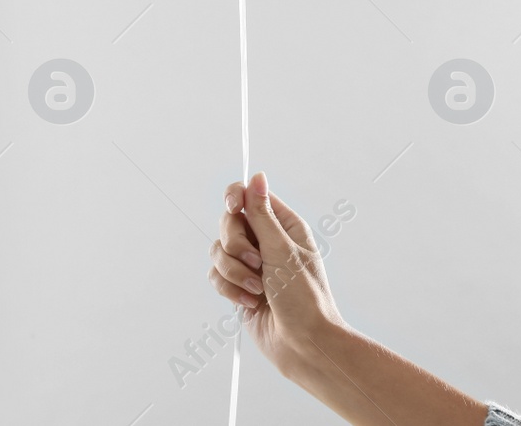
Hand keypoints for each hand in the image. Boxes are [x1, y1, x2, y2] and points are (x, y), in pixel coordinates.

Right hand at [207, 171, 343, 377]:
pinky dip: (230, 289)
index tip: (233, 208)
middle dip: (236, 245)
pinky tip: (250, 301)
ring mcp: (250, 264)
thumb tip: (256, 176)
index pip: (249, 196)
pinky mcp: (238, 286)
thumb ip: (262, 214)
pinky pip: (216, 275)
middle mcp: (265, 241)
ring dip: (234, 272)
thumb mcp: (282, 250)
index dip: (235, 197)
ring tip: (256, 288)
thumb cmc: (304, 297)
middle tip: (256, 262)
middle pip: (228, 223)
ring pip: (218, 251)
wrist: (302, 343)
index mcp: (282, 225)